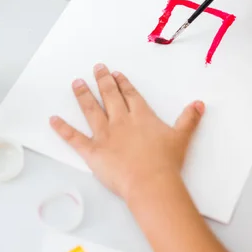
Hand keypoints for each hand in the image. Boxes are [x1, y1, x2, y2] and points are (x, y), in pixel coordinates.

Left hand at [50, 64, 204, 200]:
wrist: (151, 183)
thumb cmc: (166, 162)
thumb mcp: (182, 138)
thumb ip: (189, 119)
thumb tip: (199, 104)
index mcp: (141, 116)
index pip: (130, 95)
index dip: (122, 83)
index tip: (116, 73)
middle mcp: (121, 121)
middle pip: (109, 96)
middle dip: (102, 81)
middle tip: (96, 68)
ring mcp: (105, 135)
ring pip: (91, 110)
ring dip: (83, 95)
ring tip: (76, 83)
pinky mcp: (92, 151)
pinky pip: (74, 138)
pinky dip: (62, 128)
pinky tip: (52, 119)